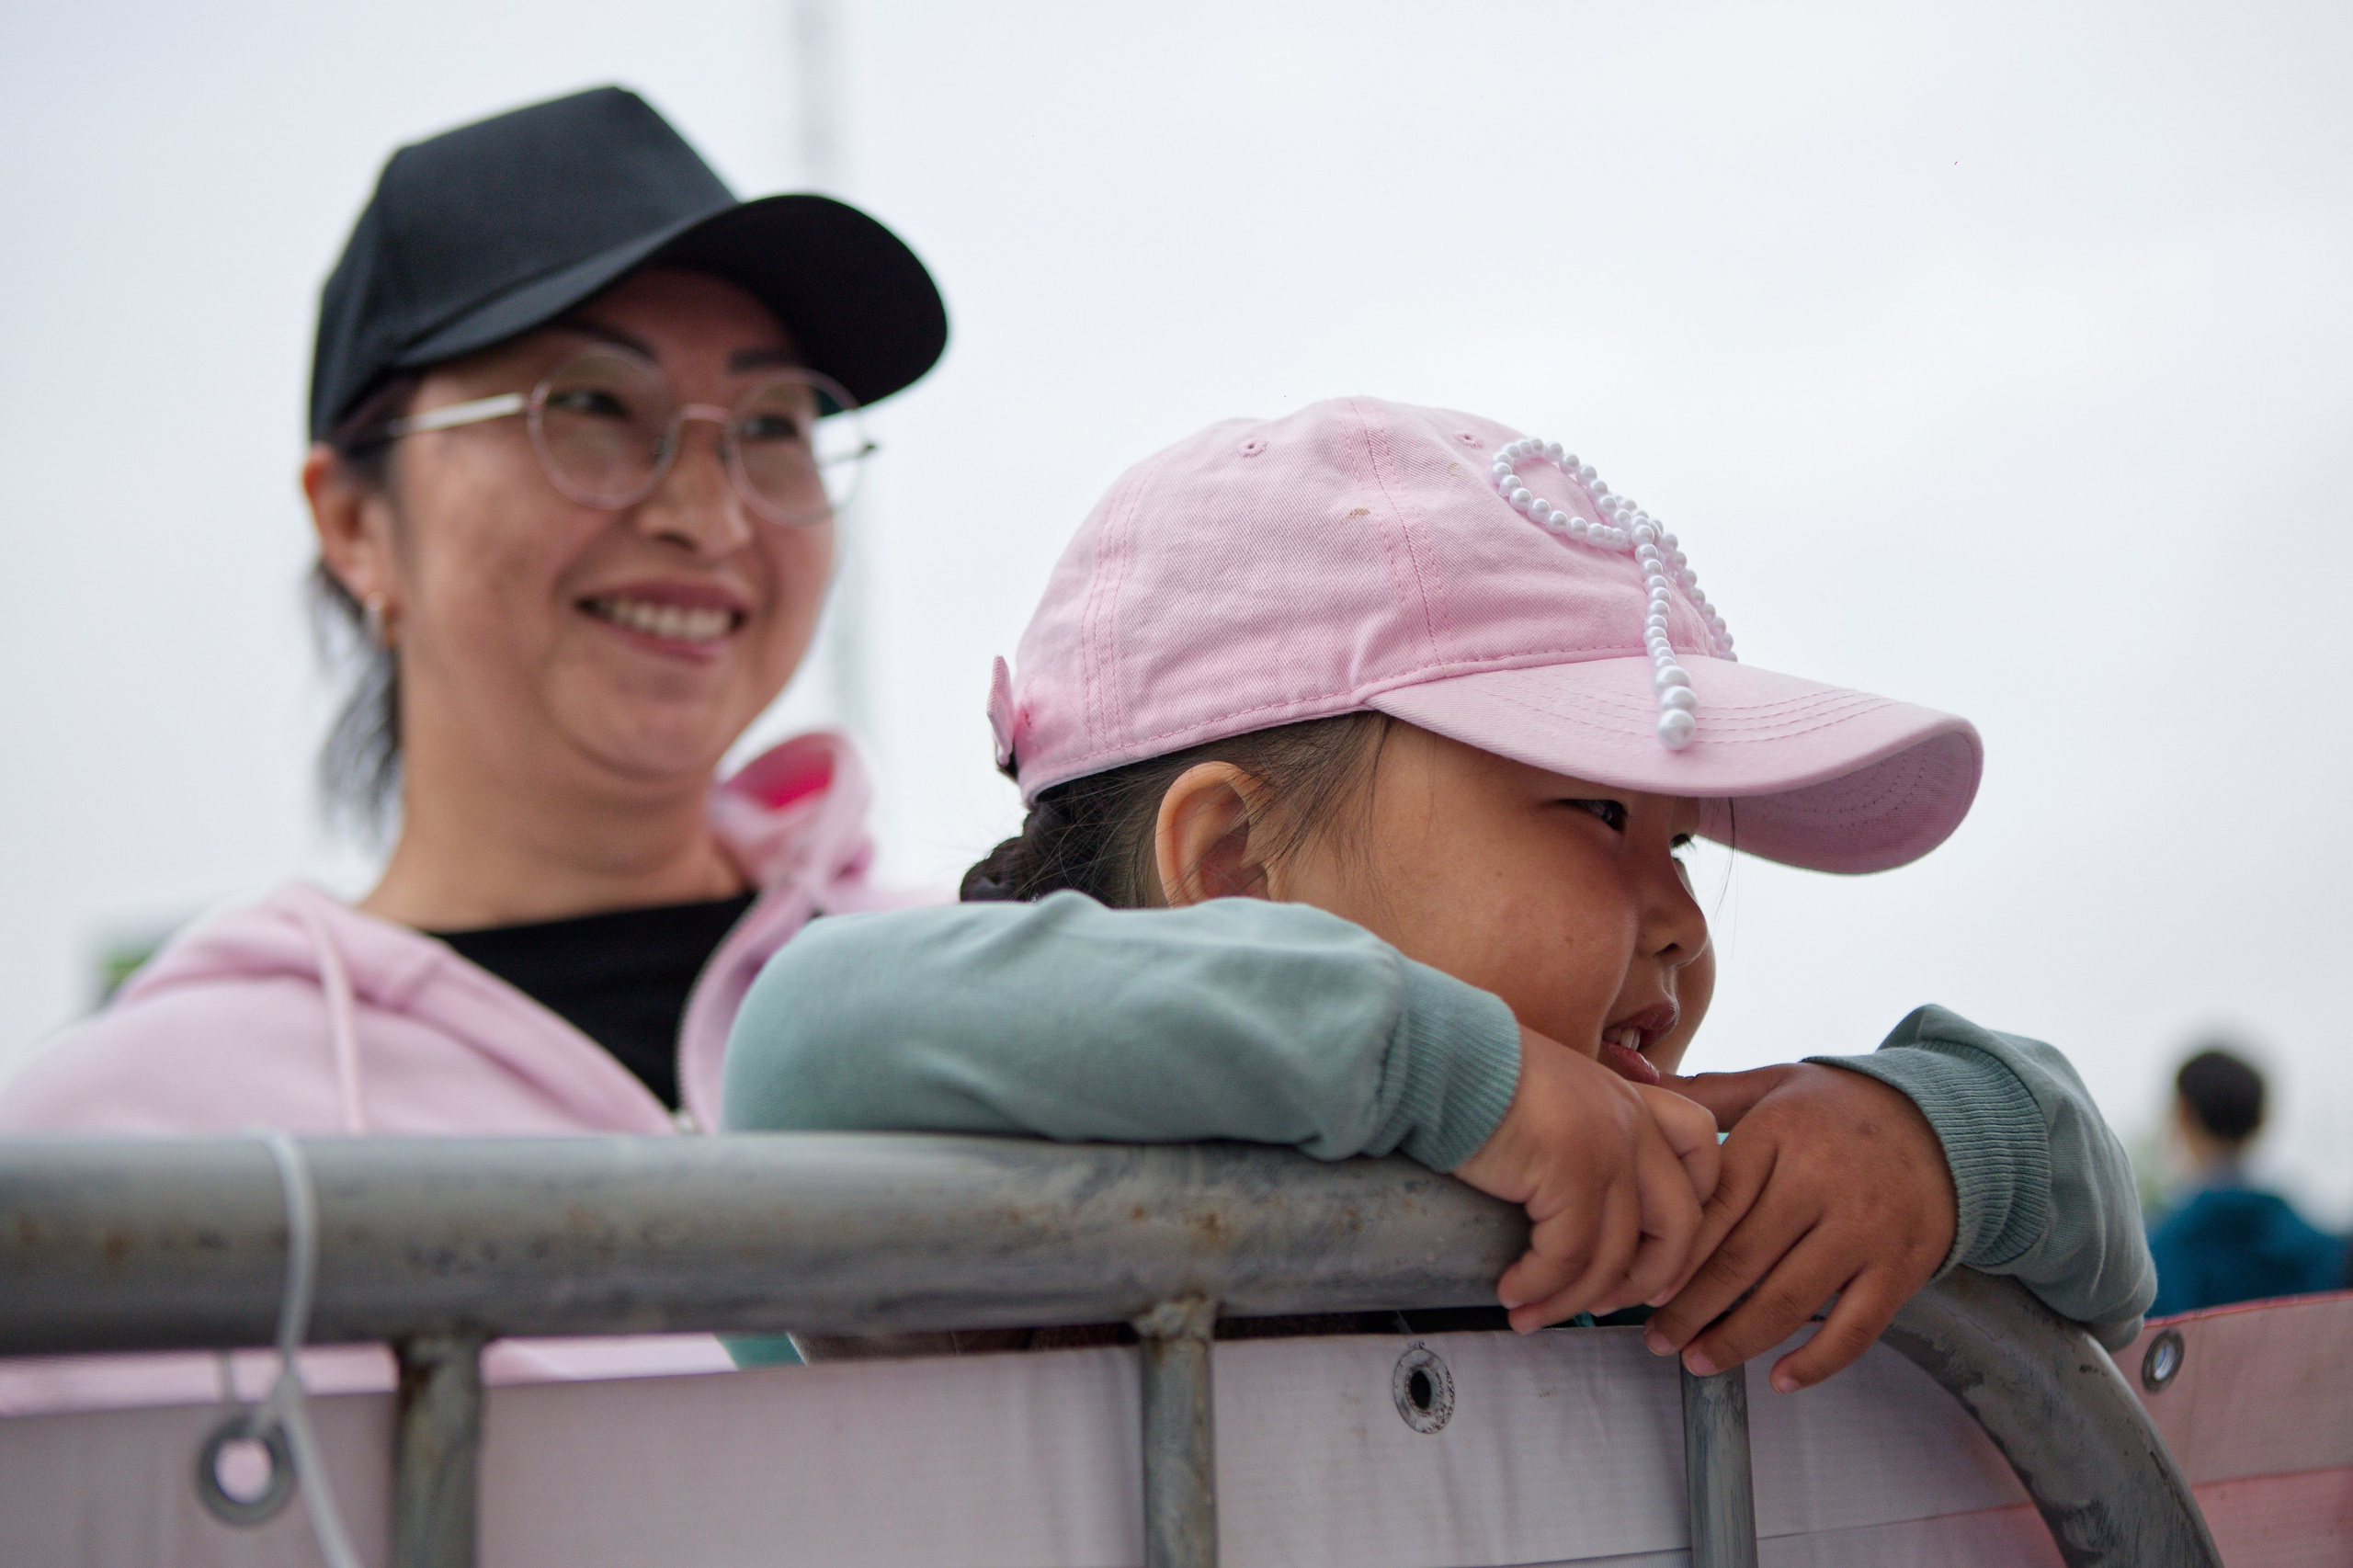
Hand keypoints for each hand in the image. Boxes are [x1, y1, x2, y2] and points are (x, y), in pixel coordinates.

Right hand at [1454, 1028, 1720, 1332]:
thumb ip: (1584, 1135)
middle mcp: (1631, 1123)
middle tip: (1608, 1307)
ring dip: (1572, 1300)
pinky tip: (1511, 1293)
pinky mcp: (1570, 1174)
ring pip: (1615, 1254)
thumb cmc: (1476, 1077)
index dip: (1693, 1216)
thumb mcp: (1554, 1098)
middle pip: (1680, 1221)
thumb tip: (1577, 1205)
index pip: (1703, 1155)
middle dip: (1650, 1278)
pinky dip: (1540, 1286)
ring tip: (1531, 1314)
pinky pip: (1568, 1256)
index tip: (1658, 1262)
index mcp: (1632, 1101)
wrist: (1439, 1057)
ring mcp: (1607, 1149)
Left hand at [1644, 1063, 1955, 1391]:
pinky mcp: (1903, 1266)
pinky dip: (1816, 1362)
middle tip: (1655, 1338)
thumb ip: (1706, 1093)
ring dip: (1737, 1341)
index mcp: (1779, 1135)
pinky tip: (1780, 1380)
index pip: (1714, 1205)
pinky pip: (1855, 1328)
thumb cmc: (1840, 1108)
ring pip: (1789, 1300)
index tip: (1638, 1285)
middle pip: (1742, 1260)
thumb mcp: (1774, 1083)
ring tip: (1697, 1360)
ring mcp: (1865, 1228)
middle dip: (1690, 1308)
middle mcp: (1822, 1182)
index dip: (1672, 1252)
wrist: (1946, 1121)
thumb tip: (1635, 1085)